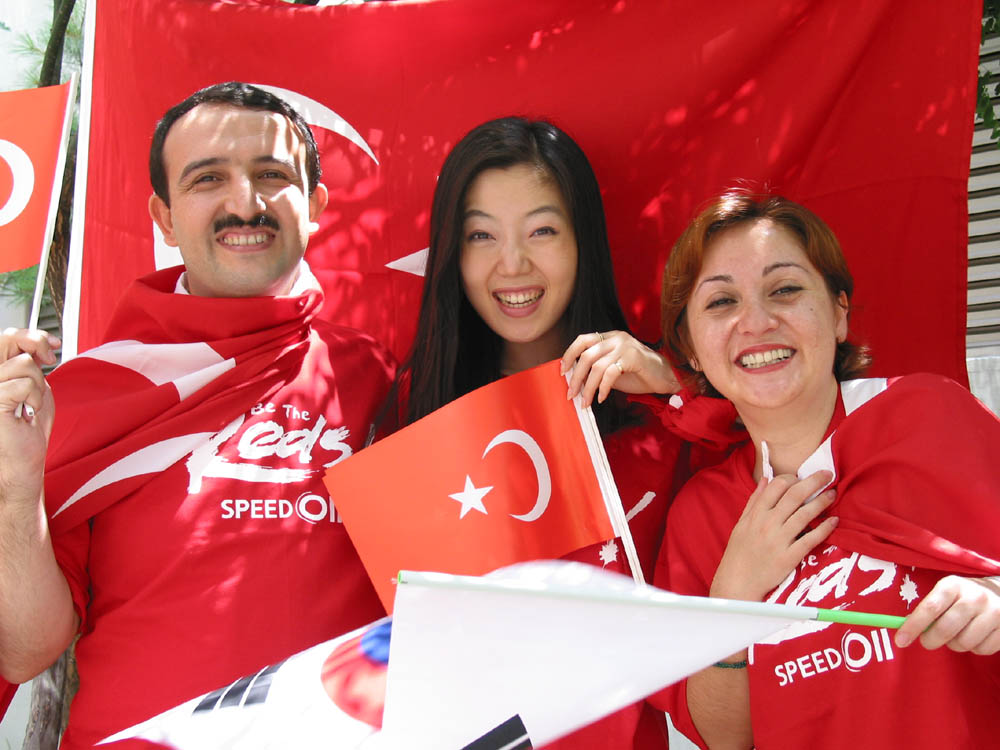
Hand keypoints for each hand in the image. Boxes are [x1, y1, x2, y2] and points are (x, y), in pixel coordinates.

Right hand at [0, 328, 59, 498]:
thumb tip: (43, 343)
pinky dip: (35, 398)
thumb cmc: (27, 430)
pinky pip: (25, 384)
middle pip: (7, 339)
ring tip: (30, 406)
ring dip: (38, 386)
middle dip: (36, 344)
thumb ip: (33, 365)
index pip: (6, 337)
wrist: (23, 462)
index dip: (32, 335)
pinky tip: (27, 414)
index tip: (53, 344)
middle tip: (49, 361)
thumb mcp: (35, 389)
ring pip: (23, 364)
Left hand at [560, 331, 678, 405]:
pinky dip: (603, 388)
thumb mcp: (613, 368)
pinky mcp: (634, 357)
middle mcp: (616, 338)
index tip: (562, 371)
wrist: (666, 377)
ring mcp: (625, 346)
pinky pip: (610, 373)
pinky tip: (601, 397)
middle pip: (586, 355)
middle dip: (576, 377)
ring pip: (597, 366)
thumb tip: (574, 380)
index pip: (582, 340)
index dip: (569, 354)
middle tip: (571, 394)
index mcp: (609, 337)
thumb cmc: (639, 374)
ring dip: (588, 387)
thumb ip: (596, 369)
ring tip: (585, 402)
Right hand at [710, 471, 837, 601]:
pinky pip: (811, 539)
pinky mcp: (789, 557)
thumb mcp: (741, 523)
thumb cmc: (739, 552)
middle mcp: (767, 524)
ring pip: (805, 514)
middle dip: (813, 481)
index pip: (776, 486)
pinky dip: (824, 528)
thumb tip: (766, 479)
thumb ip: (754, 500)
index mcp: (755, 514)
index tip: (802, 478)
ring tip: (833, 494)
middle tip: (828, 474)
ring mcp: (779, 540)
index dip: (793, 478)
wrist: (738, 582)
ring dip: (822, 501)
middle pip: (794, 495)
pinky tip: (834, 521)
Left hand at [895, 575, 999, 653]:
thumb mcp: (945, 592)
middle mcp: (975, 597)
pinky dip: (973, 648)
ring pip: (963, 643)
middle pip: (945, 629)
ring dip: (954, 644)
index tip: (900, 640)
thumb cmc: (963, 595)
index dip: (913, 626)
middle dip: (931, 640)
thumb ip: (928, 608)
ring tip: (956, 634)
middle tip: (927, 641)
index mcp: (953, 585)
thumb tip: (905, 628)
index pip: (929, 608)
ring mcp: (993, 613)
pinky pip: (981, 650)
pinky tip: (974, 636)